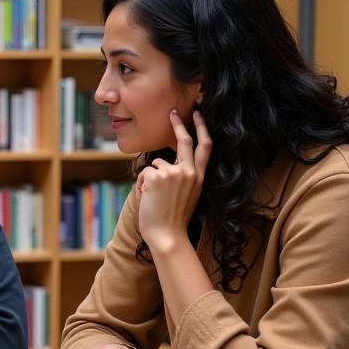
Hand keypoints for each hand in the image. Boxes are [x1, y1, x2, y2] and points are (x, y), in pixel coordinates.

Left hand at [136, 109, 211, 251]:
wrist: (168, 235)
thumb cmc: (173, 219)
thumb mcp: (186, 194)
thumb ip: (182, 176)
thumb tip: (166, 163)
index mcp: (200, 177)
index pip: (205, 147)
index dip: (202, 129)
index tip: (199, 115)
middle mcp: (190, 172)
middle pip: (185, 141)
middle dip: (179, 124)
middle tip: (172, 112)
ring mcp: (175, 173)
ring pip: (156, 163)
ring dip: (151, 177)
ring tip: (155, 198)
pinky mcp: (158, 176)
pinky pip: (145, 172)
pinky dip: (143, 184)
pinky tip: (148, 199)